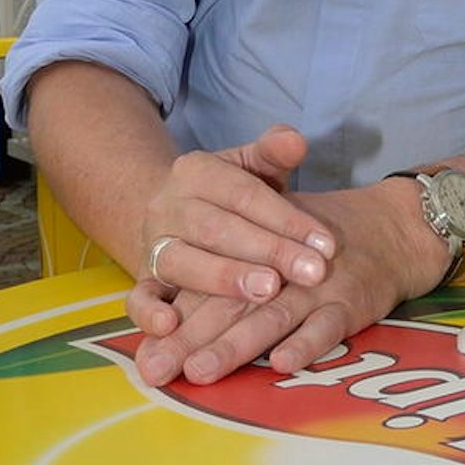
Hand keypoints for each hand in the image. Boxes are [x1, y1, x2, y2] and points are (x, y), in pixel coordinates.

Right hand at [126, 124, 340, 332]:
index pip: (245, 193)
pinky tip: (172, 325)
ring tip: (269, 291)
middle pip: (218, 228)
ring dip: (226, 279)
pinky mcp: (143, 280)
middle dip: (269, 251)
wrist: (177, 215)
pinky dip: (150, 313)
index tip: (327, 245)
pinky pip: (137, 297)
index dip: (288, 218)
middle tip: (312, 272)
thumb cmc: (231, 196)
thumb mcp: (252, 168)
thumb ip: (273, 153)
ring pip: (182, 261)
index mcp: (195, 170)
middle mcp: (167, 205)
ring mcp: (151, 244)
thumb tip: (296, 140)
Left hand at [131, 176, 445, 389]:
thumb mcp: (271, 243)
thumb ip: (224, 274)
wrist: (393, 226)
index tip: (142, 353)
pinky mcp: (350, 300)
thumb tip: (166, 318)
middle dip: (189, 340)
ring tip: (202, 370)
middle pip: (227, 305)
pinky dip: (305, 345)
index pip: (205, 285)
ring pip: (270, 317)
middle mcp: (279, 270)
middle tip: (156, 371)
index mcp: (253, 254)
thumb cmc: (317, 243)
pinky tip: (281, 364)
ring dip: (236, 345)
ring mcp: (315, 286)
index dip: (172, 317)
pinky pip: (326, 326)